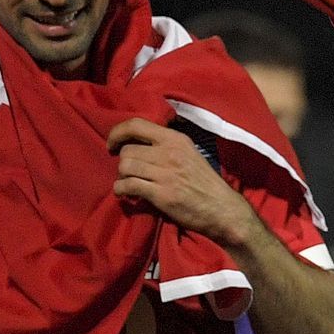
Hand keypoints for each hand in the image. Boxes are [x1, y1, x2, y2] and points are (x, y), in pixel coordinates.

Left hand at [107, 119, 260, 247]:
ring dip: (122, 177)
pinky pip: (127, 186)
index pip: (136, 124)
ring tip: (129, 184)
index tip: (112, 144)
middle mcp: (169, 152)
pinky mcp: (161, 194)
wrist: (222, 208)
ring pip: (124, 167)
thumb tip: (138, 144)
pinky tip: (126, 195)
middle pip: (127, 150)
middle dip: (123, 163)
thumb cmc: (205, 182)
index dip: (117, 132)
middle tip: (129, 173)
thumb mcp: (189, 153)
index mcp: (176, 139)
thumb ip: (167, 146)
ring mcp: (165, 173)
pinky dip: (121, 191)